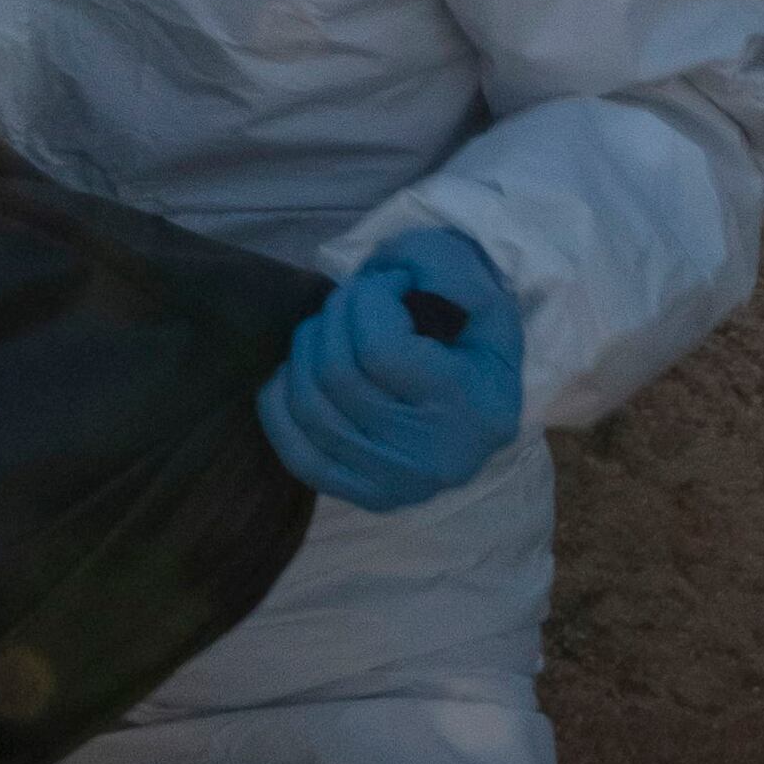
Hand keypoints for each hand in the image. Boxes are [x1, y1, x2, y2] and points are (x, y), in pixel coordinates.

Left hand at [258, 231, 525, 511]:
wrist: (478, 403)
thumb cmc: (473, 340)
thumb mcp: (480, 291)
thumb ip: (441, 268)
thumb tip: (387, 272)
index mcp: (472, 410)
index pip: (380, 350)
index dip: (368, 300)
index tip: (388, 284)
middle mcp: (431, 460)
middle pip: (337, 374)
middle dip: (334, 316)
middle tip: (354, 299)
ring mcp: (391, 486)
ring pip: (309, 406)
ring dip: (307, 348)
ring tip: (331, 328)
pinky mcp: (358, 495)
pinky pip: (294, 449)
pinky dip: (283, 400)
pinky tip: (303, 369)